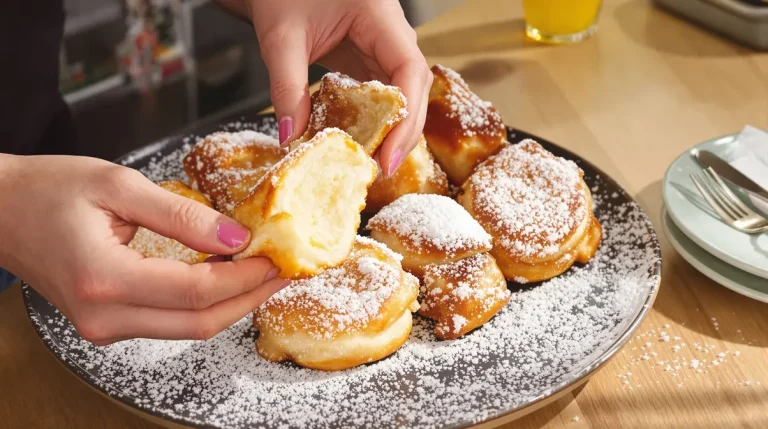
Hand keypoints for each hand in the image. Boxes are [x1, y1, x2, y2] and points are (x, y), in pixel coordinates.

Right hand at [0, 154, 287, 344]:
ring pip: (187, 329)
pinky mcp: (107, 325)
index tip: (275, 259)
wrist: (1, 211)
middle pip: (199, 323)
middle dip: (248, 299)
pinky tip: (226, 282)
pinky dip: (203, 305)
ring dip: (230, 305)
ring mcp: (103, 327)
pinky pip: (169, 323)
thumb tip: (234, 236)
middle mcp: (103, 316)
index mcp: (104, 278)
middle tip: (282, 274)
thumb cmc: (49, 191)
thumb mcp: (118, 184)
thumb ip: (181, 213)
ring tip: (262, 276)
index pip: (196, 291)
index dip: (244, 278)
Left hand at [216, 0, 432, 176]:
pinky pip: (383, 93)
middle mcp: (391, 32)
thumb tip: (291, 136)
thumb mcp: (281, 38)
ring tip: (374, 161)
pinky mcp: (371, 58)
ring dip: (393, 129)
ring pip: (404, 94)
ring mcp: (384, 46)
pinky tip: (363, 141)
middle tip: (382, 168)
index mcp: (380, 15)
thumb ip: (287, 86)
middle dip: (403, 131)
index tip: (389, 154)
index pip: (410, 70)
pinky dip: (376, 119)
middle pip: (415, 88)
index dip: (406, 116)